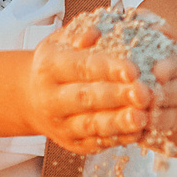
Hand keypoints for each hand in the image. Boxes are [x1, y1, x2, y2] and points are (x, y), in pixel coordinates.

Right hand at [24, 21, 176, 154]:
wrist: (31, 98)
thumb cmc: (57, 63)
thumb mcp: (61, 40)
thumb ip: (80, 32)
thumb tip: (95, 33)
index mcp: (50, 67)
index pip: (81, 67)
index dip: (108, 69)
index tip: (133, 70)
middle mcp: (51, 98)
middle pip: (85, 98)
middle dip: (117, 97)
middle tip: (144, 94)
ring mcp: (61, 124)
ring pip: (91, 125)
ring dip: (119, 123)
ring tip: (142, 118)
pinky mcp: (72, 144)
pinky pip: (97, 143)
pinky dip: (119, 138)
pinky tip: (139, 132)